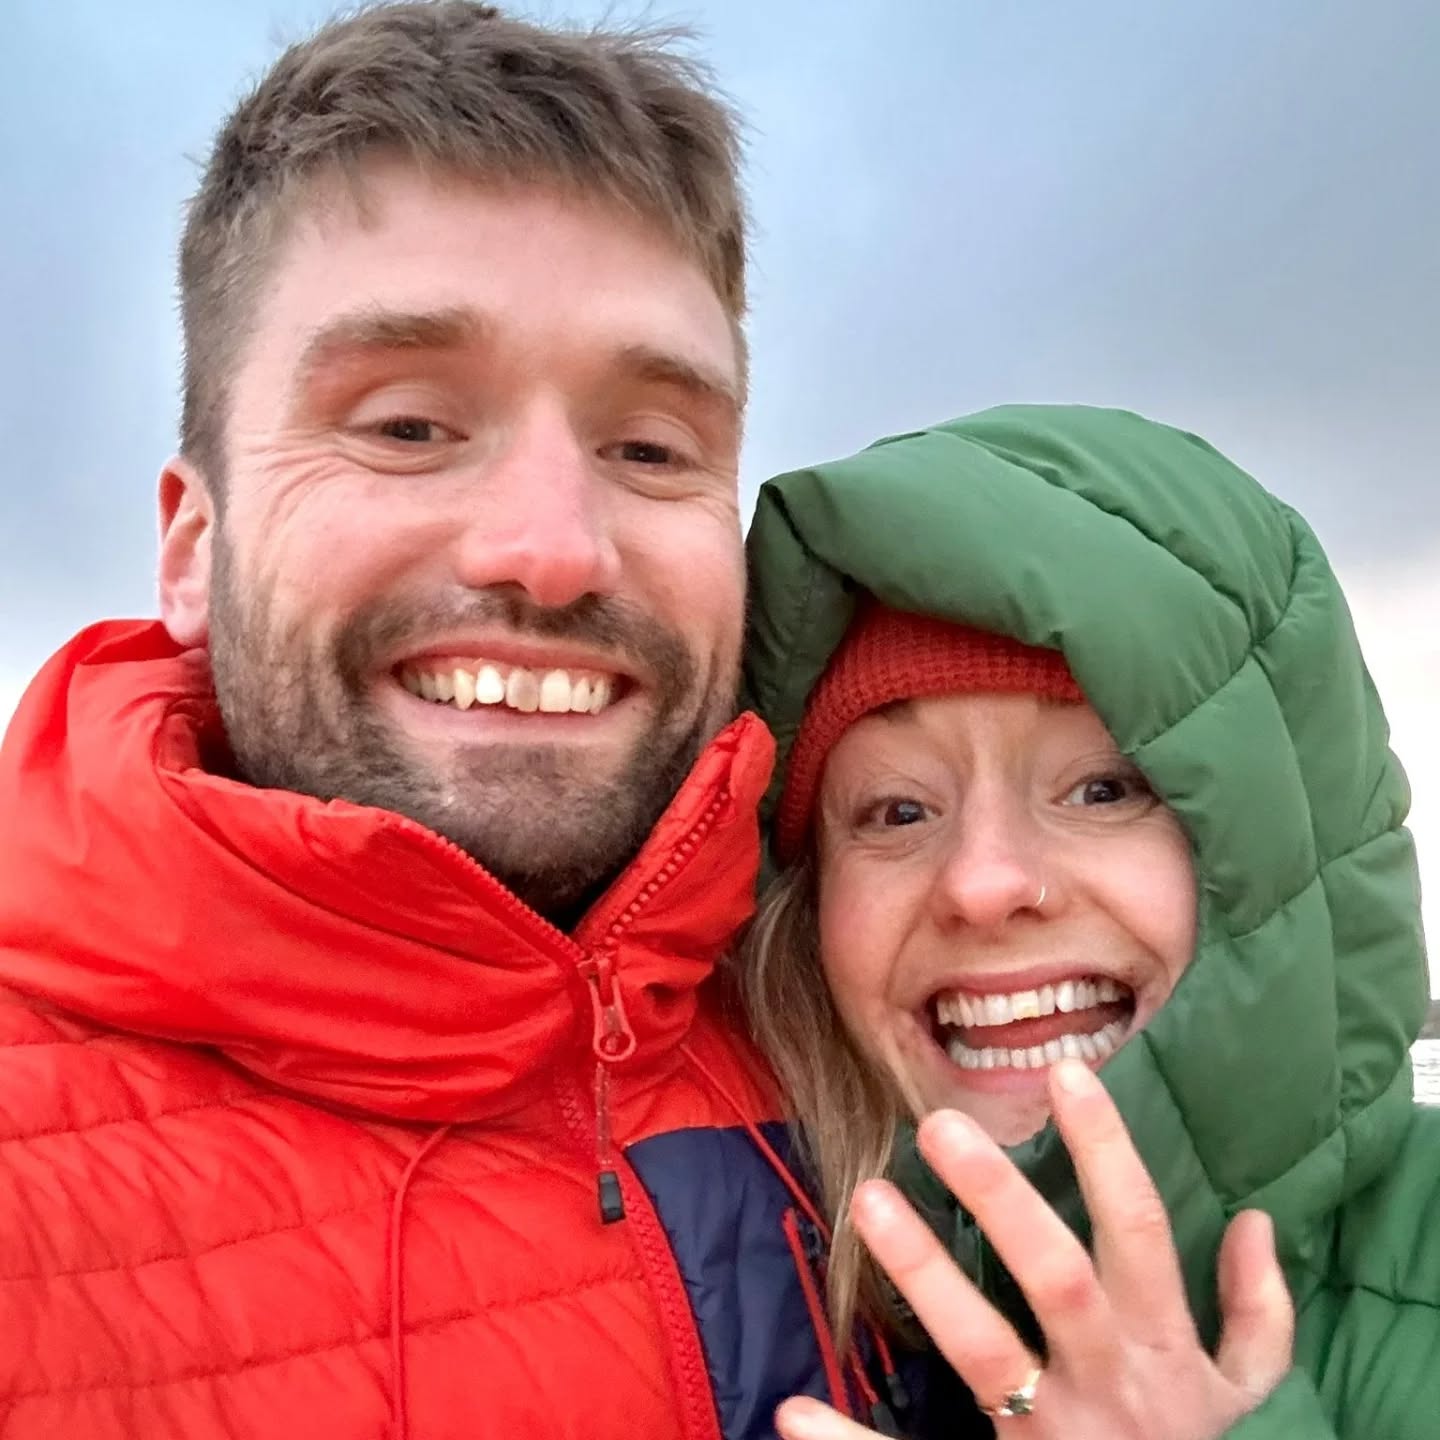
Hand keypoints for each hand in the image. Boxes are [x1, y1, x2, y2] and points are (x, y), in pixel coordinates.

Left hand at [775, 1058, 1291, 1439]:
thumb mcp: (1249, 1397)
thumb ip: (1259, 1315)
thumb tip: (1257, 1222)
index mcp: (1162, 1349)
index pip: (1138, 1231)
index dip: (1108, 1152)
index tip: (1068, 1073)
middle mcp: (1104, 1382)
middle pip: (1055, 1278)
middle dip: (1003, 1201)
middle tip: (941, 1125)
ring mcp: (1047, 1434)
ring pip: (983, 1351)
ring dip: (925, 1276)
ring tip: (868, 1199)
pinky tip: (793, 1412)